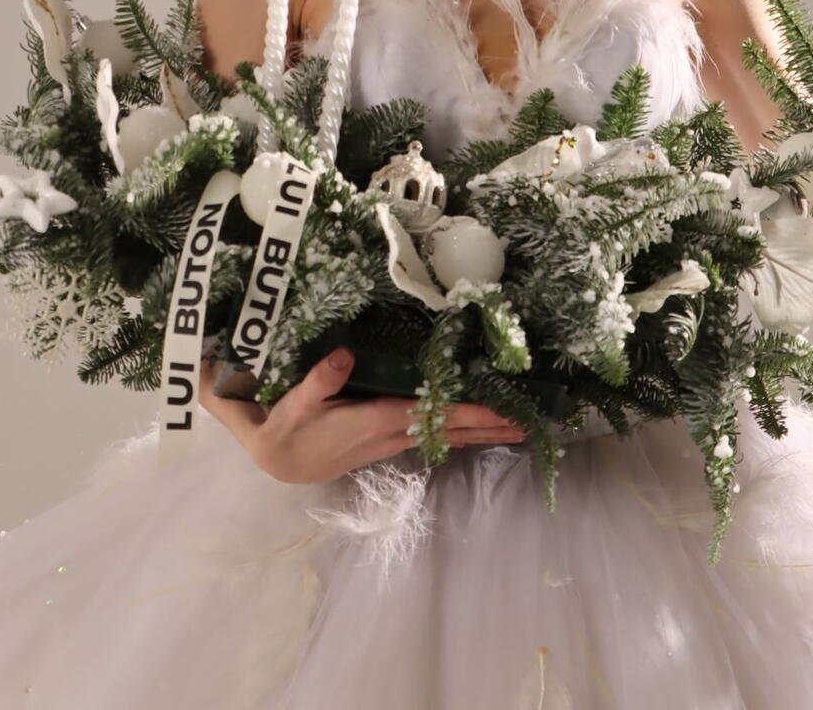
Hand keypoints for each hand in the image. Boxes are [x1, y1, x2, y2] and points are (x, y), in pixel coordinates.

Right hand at [198, 346, 526, 482]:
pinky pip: (434, 434)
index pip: (433, 415)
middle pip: (452, 430)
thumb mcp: (297, 400)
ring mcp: (393, 440)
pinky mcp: (388, 439)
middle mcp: (393, 433)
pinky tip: (476, 427)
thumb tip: (345, 353)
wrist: (280, 459)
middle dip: (490, 426)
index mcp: (378, 420)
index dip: (469, 412)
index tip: (501, 410)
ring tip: (518, 426)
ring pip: (447, 435)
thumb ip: (320, 378)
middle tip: (532, 422)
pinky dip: (460, 430)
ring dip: (482, 431)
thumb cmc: (288, 427)